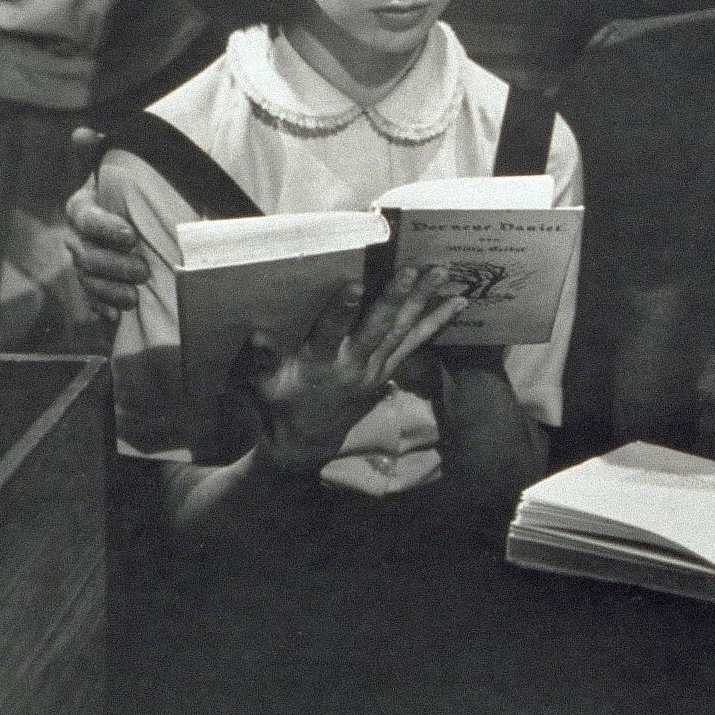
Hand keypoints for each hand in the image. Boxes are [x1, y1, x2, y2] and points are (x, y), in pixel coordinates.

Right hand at [64, 128, 148, 318]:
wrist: (138, 227)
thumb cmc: (128, 193)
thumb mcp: (119, 171)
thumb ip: (100, 154)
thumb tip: (82, 133)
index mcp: (82, 208)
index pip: (86, 219)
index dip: (105, 228)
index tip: (131, 236)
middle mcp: (77, 238)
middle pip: (86, 256)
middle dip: (113, 266)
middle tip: (143, 270)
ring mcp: (83, 265)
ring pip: (88, 282)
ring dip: (110, 291)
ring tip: (135, 297)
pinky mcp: (92, 288)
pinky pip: (92, 301)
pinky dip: (104, 309)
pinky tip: (118, 317)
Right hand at [249, 265, 468, 474]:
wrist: (306, 444)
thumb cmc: (280, 405)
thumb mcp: (263, 386)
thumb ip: (261, 360)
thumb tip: (256, 335)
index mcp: (319, 365)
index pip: (330, 334)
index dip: (341, 311)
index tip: (354, 285)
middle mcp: (353, 366)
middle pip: (377, 328)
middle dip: (395, 298)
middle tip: (412, 270)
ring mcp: (375, 369)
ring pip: (403, 331)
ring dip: (423, 301)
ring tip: (443, 273)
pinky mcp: (388, 370)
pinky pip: (416, 343)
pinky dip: (437, 322)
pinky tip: (458, 303)